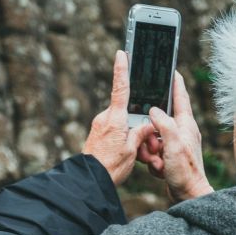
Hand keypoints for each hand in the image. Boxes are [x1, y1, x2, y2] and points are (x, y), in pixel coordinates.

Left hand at [82, 51, 157, 184]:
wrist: (89, 181)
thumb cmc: (110, 167)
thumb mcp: (131, 151)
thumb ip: (140, 134)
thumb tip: (146, 125)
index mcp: (115, 118)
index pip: (120, 88)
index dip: (121, 69)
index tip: (121, 53)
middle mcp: (105, 118)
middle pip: (127, 111)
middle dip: (138, 124)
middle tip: (144, 145)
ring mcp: (99, 126)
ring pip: (122, 123)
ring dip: (131, 135)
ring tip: (136, 155)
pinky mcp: (97, 134)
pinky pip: (114, 131)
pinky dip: (123, 140)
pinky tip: (127, 156)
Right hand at [140, 71, 212, 202]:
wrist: (189, 195)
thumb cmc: (185, 171)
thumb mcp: (173, 144)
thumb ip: (164, 124)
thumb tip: (154, 110)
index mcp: (186, 125)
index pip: (180, 97)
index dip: (175, 82)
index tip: (171, 69)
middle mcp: (182, 132)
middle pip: (160, 120)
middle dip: (150, 131)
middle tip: (152, 145)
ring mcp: (176, 144)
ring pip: (154, 137)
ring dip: (150, 149)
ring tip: (156, 161)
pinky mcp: (171, 156)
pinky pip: (154, 151)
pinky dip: (153, 160)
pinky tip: (158, 169)